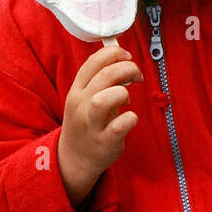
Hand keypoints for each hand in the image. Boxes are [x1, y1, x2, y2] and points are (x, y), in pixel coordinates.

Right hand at [58, 44, 142, 207]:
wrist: (74, 158)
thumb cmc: (88, 122)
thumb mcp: (86, 97)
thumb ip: (101, 79)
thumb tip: (123, 60)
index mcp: (77, 90)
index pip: (94, 61)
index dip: (114, 53)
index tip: (127, 57)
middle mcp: (81, 105)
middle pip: (104, 75)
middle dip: (127, 69)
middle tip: (137, 77)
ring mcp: (92, 124)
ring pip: (104, 100)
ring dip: (122, 93)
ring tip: (127, 99)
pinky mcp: (104, 141)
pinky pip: (119, 126)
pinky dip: (130, 119)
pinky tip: (130, 119)